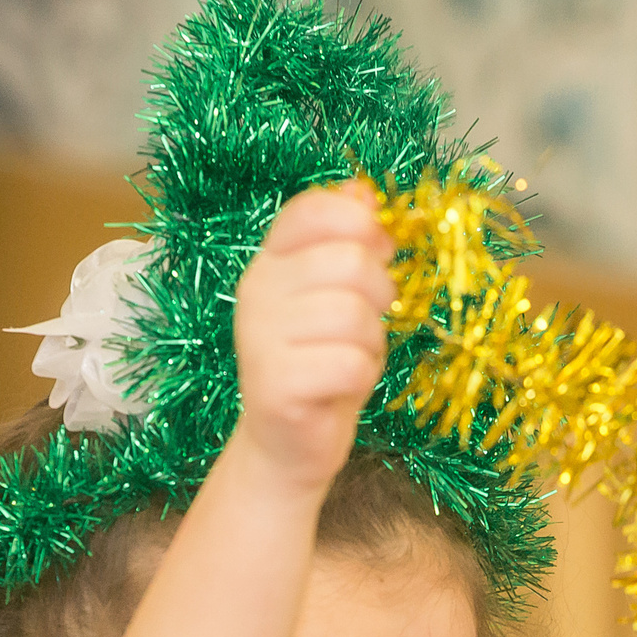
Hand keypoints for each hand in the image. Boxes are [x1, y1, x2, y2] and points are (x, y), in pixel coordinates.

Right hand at [229, 182, 395, 492]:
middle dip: (379, 296)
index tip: (374, 256)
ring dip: (371, 344)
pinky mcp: (275, 385)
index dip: (361, 227)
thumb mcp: (337, 297)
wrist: (287, 447)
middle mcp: (258, 291)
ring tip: (349, 360)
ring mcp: (260, 338)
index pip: (315, 210)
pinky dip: (361, 378)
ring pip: (355, 316)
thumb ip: (347, 245)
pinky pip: (350, 364)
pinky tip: (340, 388)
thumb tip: (361, 189)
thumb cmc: (320, 365)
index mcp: (270, 261)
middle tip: (365, 326)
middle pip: (350, 262)